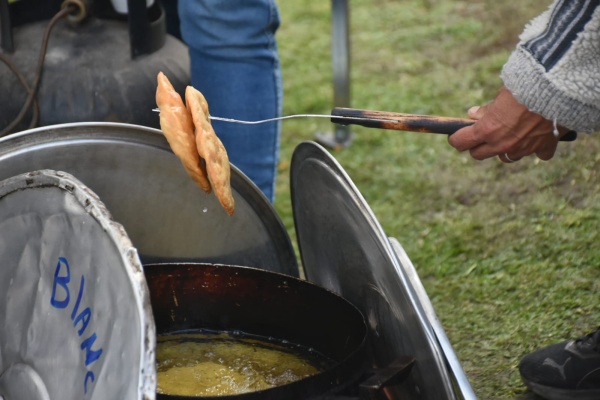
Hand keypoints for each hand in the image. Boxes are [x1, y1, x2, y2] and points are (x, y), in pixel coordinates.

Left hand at [448, 86, 567, 162]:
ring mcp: (523, 148)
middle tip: (480, 134)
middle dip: (477, 145)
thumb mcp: (501, 94)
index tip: (456, 134)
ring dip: (503, 149)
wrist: (559, 88)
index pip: (461, 143)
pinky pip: (537, 154)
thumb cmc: (526, 86)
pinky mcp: (543, 147)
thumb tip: (473, 114)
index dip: (456, 138)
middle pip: (479, 154)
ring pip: (506, 157)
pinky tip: (537, 137)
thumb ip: (487, 109)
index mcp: (487, 130)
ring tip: (509, 134)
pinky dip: (536, 148)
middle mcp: (502, 144)